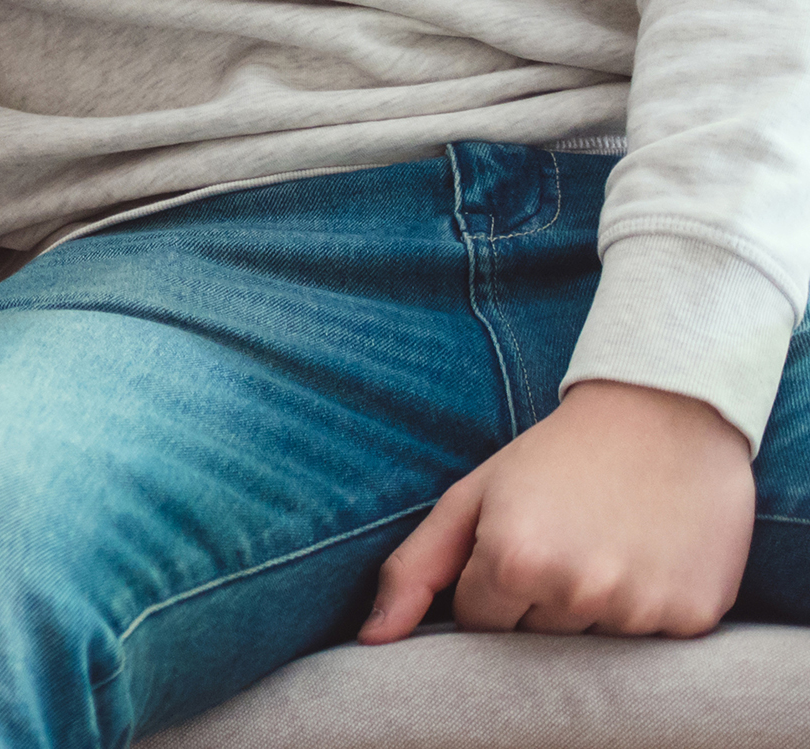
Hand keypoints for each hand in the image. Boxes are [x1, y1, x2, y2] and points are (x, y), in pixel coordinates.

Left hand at [361, 381, 755, 640]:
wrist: (667, 417)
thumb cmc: (556, 456)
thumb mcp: (473, 496)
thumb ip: (414, 569)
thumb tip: (370, 641)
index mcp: (514, 561)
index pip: (477, 623)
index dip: (491, 586)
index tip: (515, 544)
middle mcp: (578, 591)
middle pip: (534, 640)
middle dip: (539, 601)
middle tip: (565, 539)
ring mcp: (640, 609)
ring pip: (591, 646)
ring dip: (591, 609)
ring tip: (607, 544)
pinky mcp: (693, 619)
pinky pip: (650, 644)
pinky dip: (645, 611)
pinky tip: (648, 559)